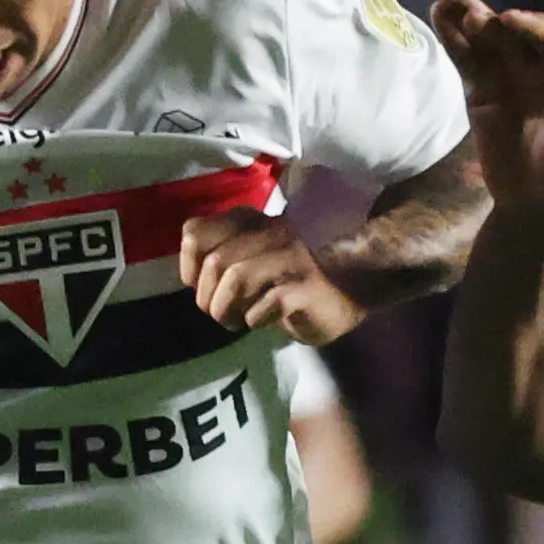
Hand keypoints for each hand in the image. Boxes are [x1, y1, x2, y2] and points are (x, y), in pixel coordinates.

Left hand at [179, 212, 362, 344]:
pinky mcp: (305, 288)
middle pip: (215, 261)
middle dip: (207, 297)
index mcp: (251, 222)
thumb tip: (193, 279)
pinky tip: (261, 322)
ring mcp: (290, 258)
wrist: (355, 287)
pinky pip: (263, 305)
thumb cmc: (298, 277)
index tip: (198, 286)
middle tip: (221, 313)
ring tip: (234, 322)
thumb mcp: (258, 257)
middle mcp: (270, 232)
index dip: (188, 266)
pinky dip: (254, 319)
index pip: (196, 231)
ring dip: (225, 310)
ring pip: (234, 278)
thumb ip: (227, 255)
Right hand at [429, 0, 543, 233]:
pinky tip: (439, 16)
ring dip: (464, 15)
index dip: (527, 25)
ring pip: (484, 40)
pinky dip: (452, 40)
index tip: (506, 19)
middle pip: (509, 32)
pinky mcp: (480, 92)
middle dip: (486, 13)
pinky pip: (466, 61)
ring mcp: (505, 77)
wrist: (533, 204)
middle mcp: (534, 67)